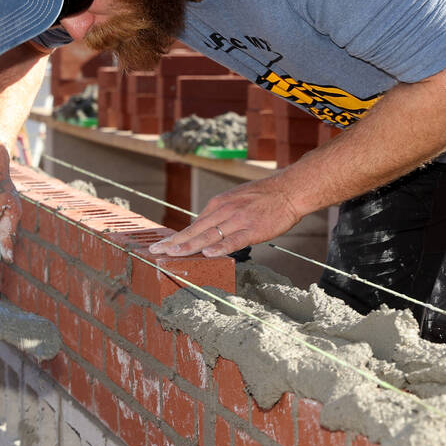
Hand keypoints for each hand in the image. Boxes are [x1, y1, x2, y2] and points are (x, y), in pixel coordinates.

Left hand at [147, 176, 303, 257]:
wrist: (290, 190)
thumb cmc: (265, 196)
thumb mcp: (236, 199)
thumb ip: (221, 215)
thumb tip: (206, 230)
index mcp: (219, 204)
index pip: (193, 224)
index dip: (177, 237)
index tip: (162, 246)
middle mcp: (225, 210)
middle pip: (195, 230)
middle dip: (174, 242)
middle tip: (156, 252)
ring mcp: (238, 220)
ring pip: (209, 236)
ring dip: (189, 246)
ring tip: (172, 255)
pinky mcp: (253, 229)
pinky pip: (233, 240)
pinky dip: (220, 247)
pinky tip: (207, 254)